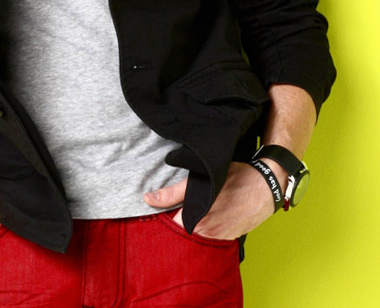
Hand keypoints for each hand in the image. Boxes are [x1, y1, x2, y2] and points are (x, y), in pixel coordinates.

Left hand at [143, 161, 285, 239]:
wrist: (267, 185)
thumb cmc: (235, 177)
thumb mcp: (202, 178)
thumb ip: (174, 192)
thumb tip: (148, 199)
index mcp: (197, 220)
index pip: (169, 227)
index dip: (163, 216)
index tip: (161, 207)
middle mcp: (208, 234)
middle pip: (182, 231)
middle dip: (178, 219)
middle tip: (179, 203)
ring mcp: (221, 238)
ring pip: (197, 234)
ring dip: (194, 222)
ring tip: (197, 205)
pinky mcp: (230, 237)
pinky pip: (212, 235)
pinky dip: (208, 226)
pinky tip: (211, 211)